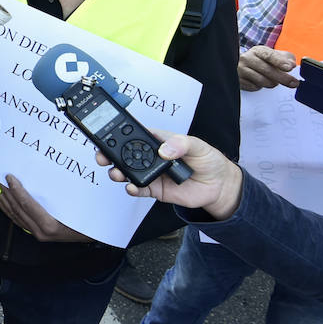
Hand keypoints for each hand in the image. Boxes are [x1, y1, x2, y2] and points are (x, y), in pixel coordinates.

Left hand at [0, 175, 92, 242]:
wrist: (94, 237)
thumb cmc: (88, 222)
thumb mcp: (77, 207)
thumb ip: (59, 196)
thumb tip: (44, 178)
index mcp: (50, 225)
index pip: (27, 204)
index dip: (16, 189)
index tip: (9, 177)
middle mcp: (41, 231)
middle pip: (18, 209)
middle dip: (6, 192)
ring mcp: (38, 234)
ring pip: (15, 215)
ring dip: (5, 200)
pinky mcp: (36, 234)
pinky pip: (18, 220)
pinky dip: (9, 209)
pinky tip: (4, 201)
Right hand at [98, 130, 244, 219]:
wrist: (219, 186)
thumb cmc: (208, 160)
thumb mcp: (198, 145)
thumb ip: (181, 144)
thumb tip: (164, 150)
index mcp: (158, 141)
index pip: (134, 134)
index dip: (119, 133)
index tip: (107, 133)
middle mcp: (150, 156)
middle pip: (124, 154)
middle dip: (109, 155)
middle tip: (103, 157)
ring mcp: (151, 173)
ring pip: (127, 172)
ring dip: (117, 172)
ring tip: (116, 173)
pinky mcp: (155, 189)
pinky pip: (139, 189)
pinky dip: (132, 189)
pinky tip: (130, 187)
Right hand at [238, 46, 297, 90]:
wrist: (241, 66)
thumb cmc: (260, 61)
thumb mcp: (272, 55)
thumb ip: (285, 57)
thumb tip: (292, 64)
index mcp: (257, 51)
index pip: (269, 55)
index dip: (280, 61)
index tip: (289, 68)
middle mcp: (247, 59)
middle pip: (267, 70)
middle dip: (283, 78)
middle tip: (294, 83)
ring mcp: (241, 70)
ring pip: (261, 81)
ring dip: (272, 83)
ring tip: (274, 81)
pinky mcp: (238, 80)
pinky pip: (255, 87)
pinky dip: (261, 87)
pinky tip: (261, 82)